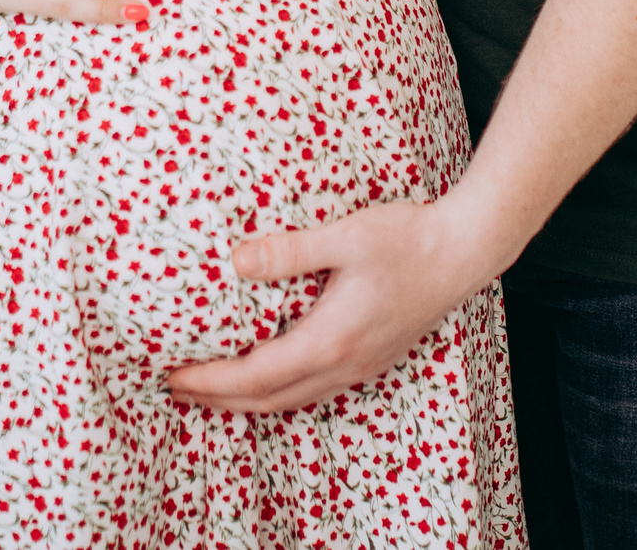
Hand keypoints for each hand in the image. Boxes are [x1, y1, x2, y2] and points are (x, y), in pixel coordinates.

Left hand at [163, 197, 508, 413]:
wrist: (465, 251)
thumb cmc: (407, 239)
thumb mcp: (345, 236)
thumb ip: (288, 251)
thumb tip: (235, 261)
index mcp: (328, 341)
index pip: (253, 377)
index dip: (209, 382)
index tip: (171, 377)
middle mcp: (343, 364)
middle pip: (266, 400)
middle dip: (217, 400)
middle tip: (175, 389)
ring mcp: (360, 366)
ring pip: (291, 400)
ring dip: (247, 400)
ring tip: (212, 390)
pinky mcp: (372, 358)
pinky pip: (314, 390)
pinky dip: (279, 392)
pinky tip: (270, 375)